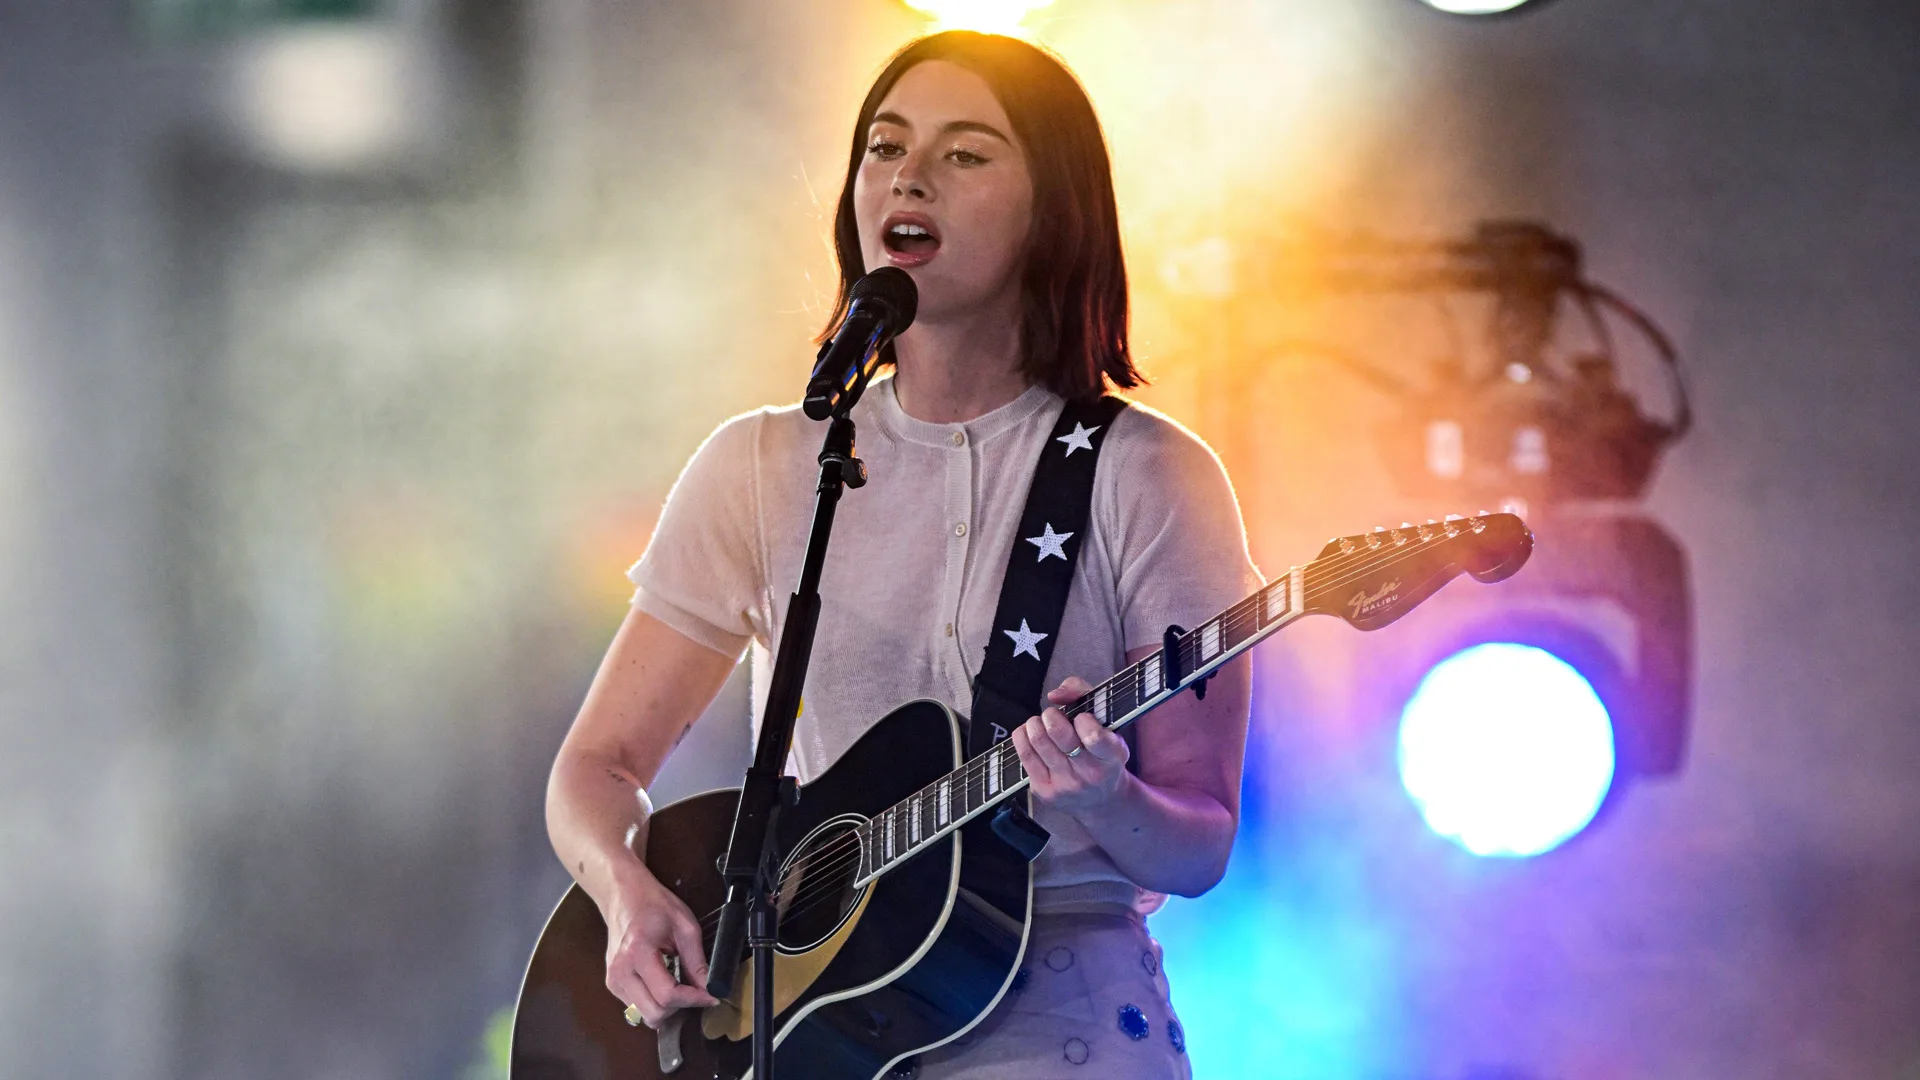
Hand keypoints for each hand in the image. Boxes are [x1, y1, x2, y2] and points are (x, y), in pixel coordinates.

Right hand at [602, 860, 719, 1027]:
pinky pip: (637, 1007)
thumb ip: (698, 961)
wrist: (623, 896)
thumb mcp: (685, 927)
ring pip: (645, 1016)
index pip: (667, 994)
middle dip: (680, 1008)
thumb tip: (710, 988)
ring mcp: (613, 980)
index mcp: (638, 953)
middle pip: (654, 1013)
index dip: (693, 1000)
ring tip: (677, 984)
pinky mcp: (612, 985)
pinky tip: (662, 982)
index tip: (711, 997)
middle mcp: (620, 972)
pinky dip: (654, 1002)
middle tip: (694, 992)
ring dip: (667, 1008)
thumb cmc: (654, 906)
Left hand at [1010, 676, 1130, 816]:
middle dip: (1051, 715)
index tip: (1081, 718)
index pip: (1093, 736)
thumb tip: (1054, 695)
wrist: (1100, 800)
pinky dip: (1023, 736)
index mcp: (1111, 756)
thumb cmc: (1102, 752)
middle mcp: (1090, 774)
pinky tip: (1030, 734)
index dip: (1082, 719)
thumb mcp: (1107, 723)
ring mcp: (1066, 785)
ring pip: (1038, 741)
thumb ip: (1084, 694)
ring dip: (1035, 724)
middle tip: (1052, 715)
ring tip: (1041, 724)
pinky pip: (1024, 755)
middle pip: (1058, 733)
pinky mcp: (1045, 791)